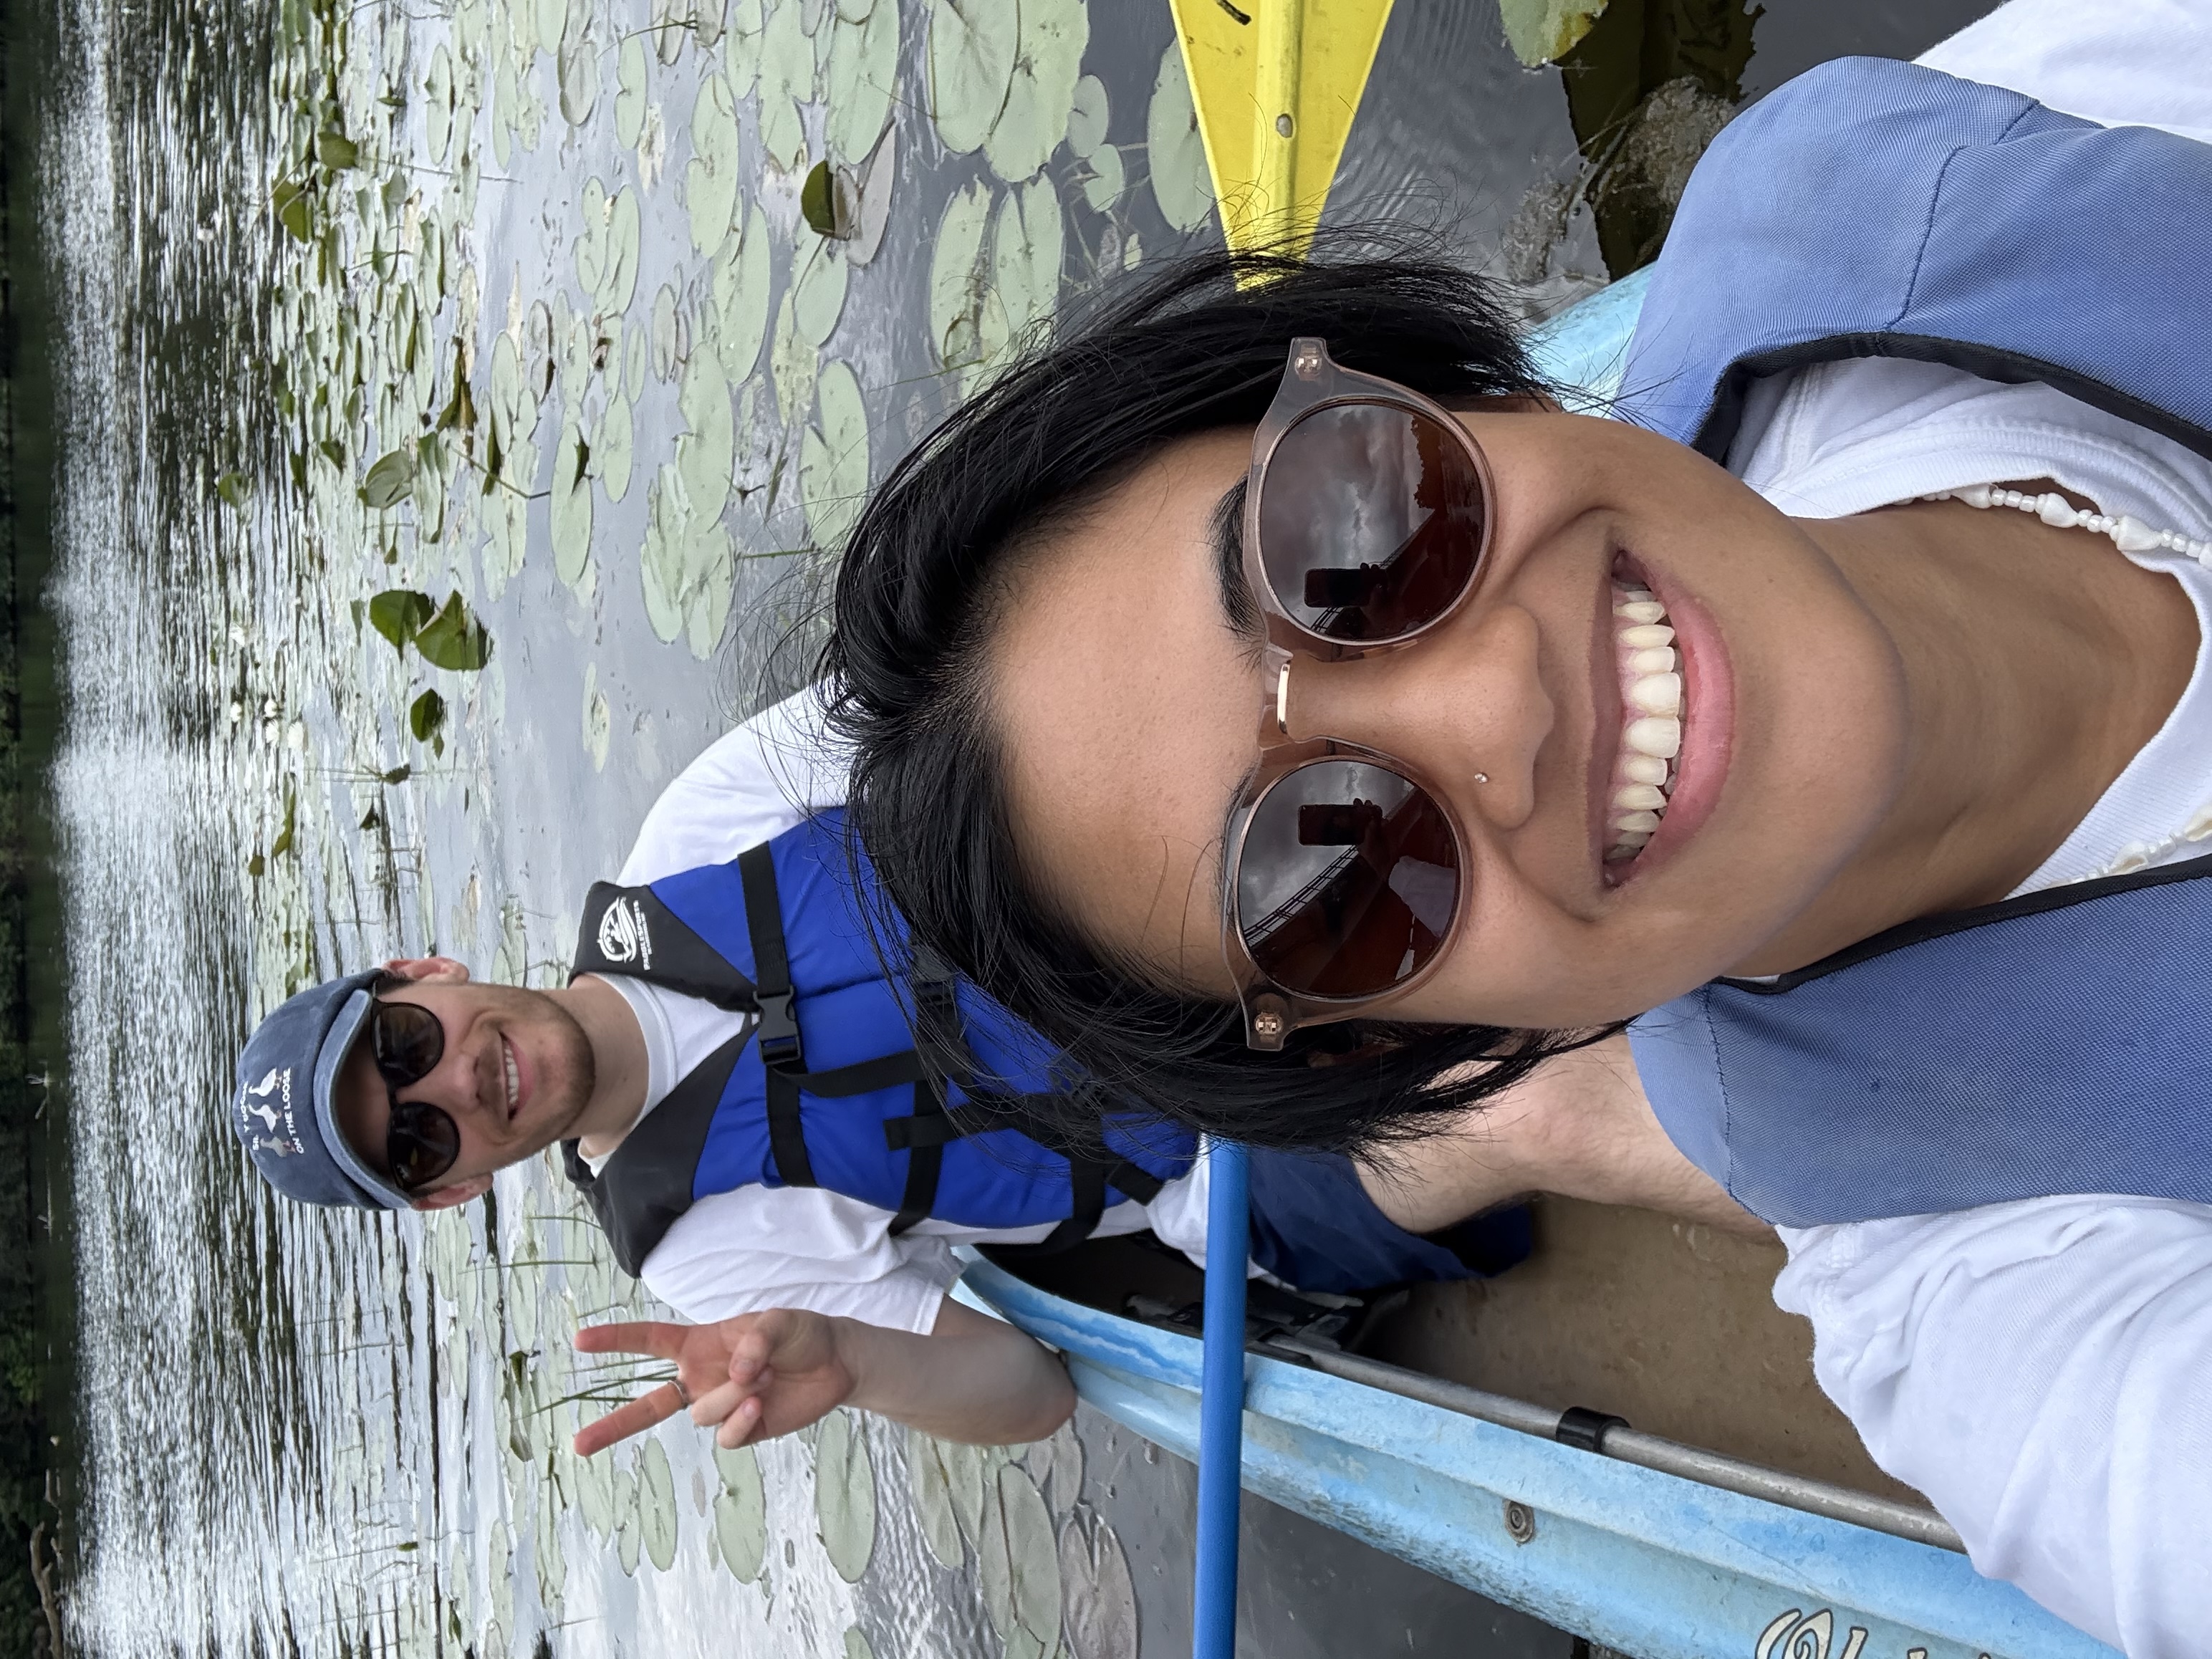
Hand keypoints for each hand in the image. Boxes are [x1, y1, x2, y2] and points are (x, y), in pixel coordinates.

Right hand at [571, 1308, 855, 1454]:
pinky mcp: (743, 1431)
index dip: (615, 1339)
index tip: (579, 1339)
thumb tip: (732, 1375)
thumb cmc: (800, 1333)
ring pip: (701, 1414)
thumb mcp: (778, 1321)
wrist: (836, 1364)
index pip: (649, 1341)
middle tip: (577, 1446)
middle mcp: (702, 1379)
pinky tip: (761, 1403)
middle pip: (648, 1406)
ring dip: (732, 1394)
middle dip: (613, 1425)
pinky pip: (725, 1436)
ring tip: (763, 1375)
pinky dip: (741, 1420)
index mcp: (699, 1344)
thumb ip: (752, 1341)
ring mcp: (720, 1407)